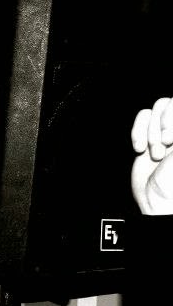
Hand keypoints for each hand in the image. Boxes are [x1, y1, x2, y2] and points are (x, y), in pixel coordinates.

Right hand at [131, 97, 172, 214]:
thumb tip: (171, 121)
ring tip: (154, 152)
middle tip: (165, 145)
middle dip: (162, 125)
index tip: (171, 140)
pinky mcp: (146, 138)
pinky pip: (140, 121)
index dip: (171, 119)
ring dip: (148, 132)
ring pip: (152, 111)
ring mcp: (162, 132)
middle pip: (166, 104)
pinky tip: (140, 149)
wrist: (157, 201)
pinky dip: (137, 133)